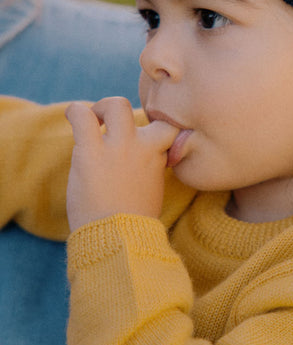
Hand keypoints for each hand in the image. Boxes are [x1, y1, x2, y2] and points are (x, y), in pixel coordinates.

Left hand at [65, 98, 179, 231]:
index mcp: (160, 156)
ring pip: (116, 105)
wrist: (119, 239)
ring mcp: (119, 147)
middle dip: (127, 114)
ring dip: (103, 108)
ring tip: (92, 121)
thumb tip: (138, 158)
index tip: (143, 142)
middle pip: (145, 113)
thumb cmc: (134, 221)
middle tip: (110, 125)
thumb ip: (149, 166)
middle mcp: (143, 147)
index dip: (155, 129)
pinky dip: (76, 112)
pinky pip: (82, 116)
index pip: (168, 127)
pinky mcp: (91, 152)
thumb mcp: (153, 188)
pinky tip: (73, 117)